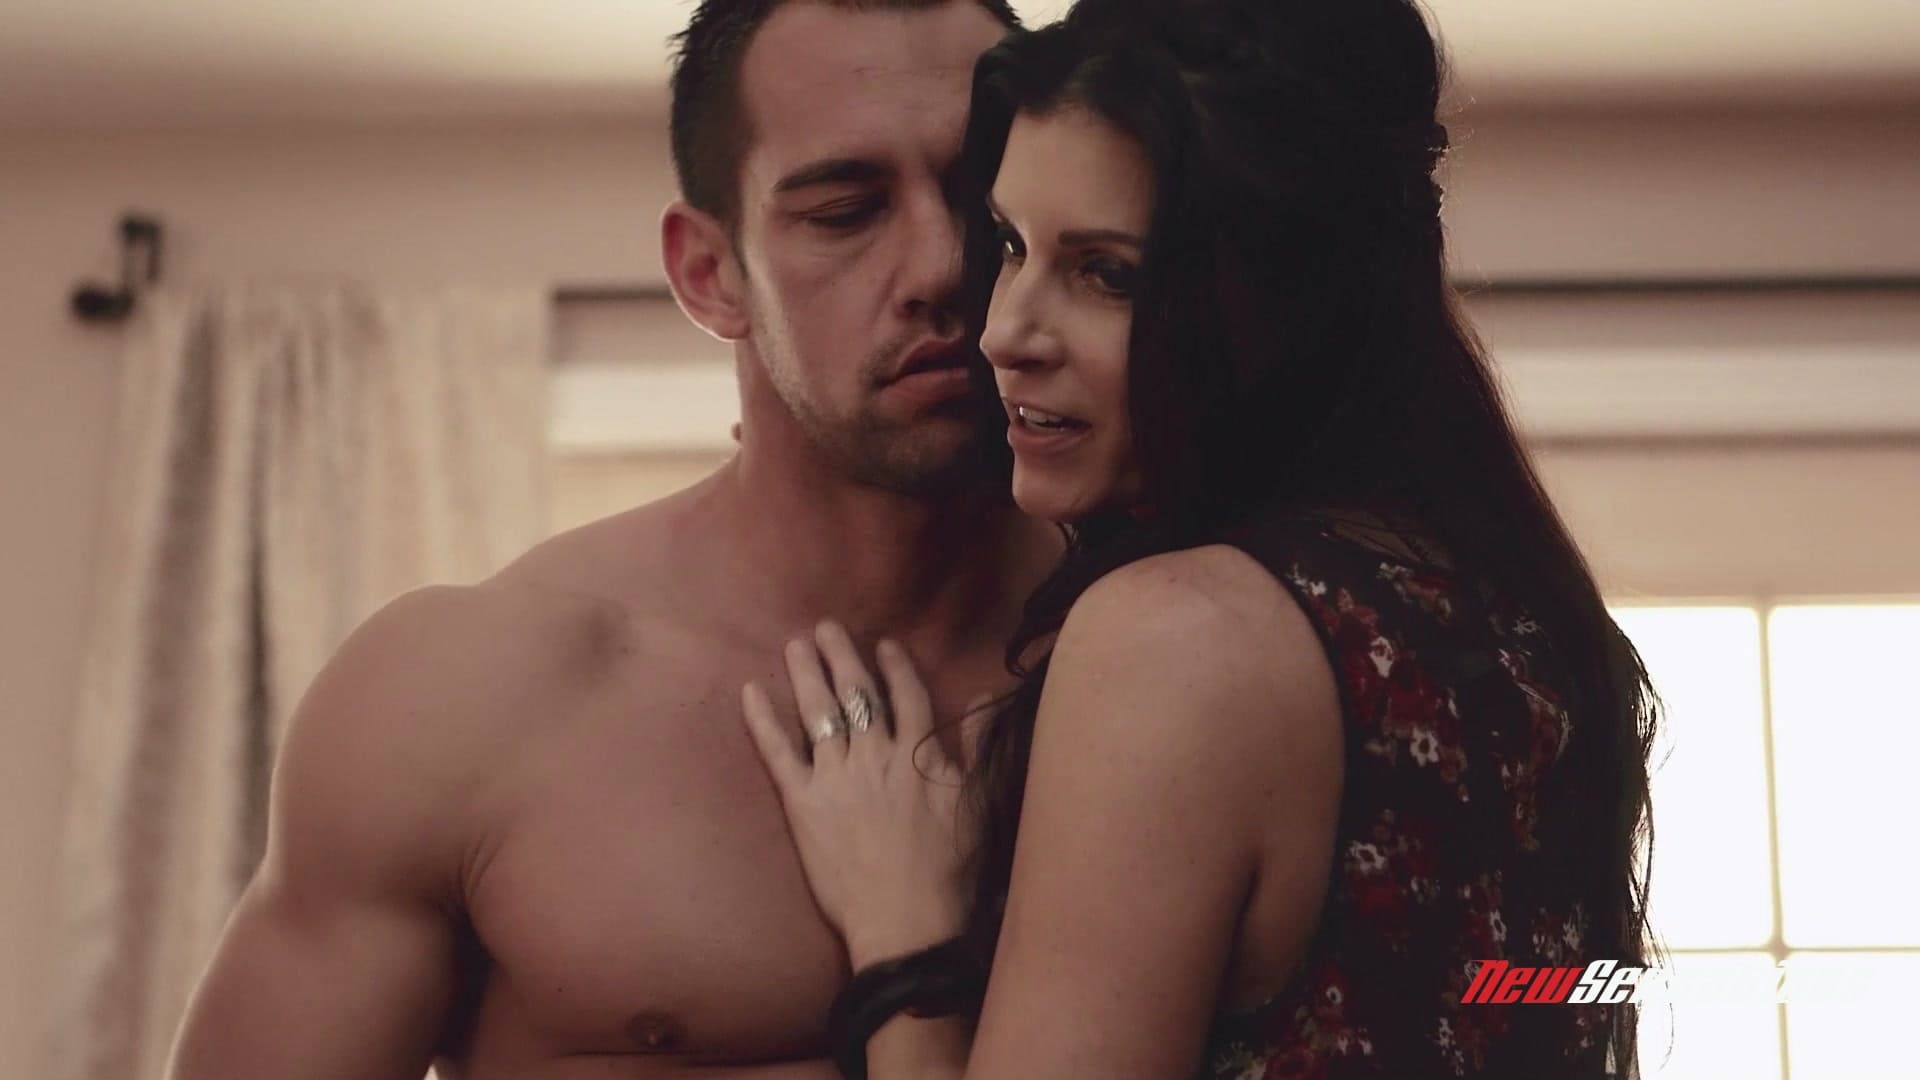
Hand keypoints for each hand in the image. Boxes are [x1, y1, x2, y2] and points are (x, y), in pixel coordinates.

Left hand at [742, 621, 968, 966]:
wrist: (906, 918)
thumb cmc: (949, 868)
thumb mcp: (978, 802)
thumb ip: (978, 746)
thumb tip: (981, 699)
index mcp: (917, 753)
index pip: (906, 696)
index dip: (895, 667)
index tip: (885, 643)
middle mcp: (873, 755)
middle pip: (856, 693)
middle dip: (842, 656)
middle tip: (825, 626)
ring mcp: (835, 777)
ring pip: (818, 712)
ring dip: (806, 674)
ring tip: (796, 645)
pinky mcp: (803, 804)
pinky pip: (777, 753)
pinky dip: (762, 720)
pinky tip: (749, 691)